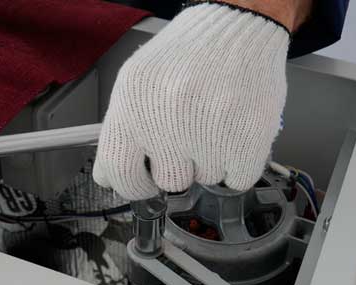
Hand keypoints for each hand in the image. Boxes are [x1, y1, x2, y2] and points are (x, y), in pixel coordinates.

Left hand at [93, 2, 289, 199]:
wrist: (237, 27)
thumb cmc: (188, 54)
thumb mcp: (137, 83)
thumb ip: (121, 131)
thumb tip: (110, 176)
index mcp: (132, 108)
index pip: (119, 174)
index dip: (134, 185)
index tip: (144, 184)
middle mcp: (166, 123)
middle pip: (169, 182)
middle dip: (180, 166)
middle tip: (190, 137)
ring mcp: (208, 134)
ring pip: (206, 179)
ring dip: (212, 160)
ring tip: (215, 122)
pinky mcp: (245, 141)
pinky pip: (237, 180)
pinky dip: (239, 164)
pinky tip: (235, 133)